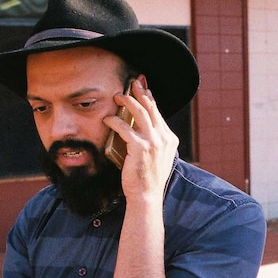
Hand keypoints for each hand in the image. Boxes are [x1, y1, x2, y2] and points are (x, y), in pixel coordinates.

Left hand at [107, 76, 178, 200]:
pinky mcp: (140, 148)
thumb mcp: (157, 157)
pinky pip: (125, 128)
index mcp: (170, 139)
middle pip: (151, 108)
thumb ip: (154, 142)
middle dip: (140, 92)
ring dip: (128, 101)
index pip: (158, 113)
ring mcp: (154, 142)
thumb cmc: (148, 178)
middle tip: (131, 82)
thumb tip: (141, 129)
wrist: (147, 195)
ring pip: (140, 113)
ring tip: (118, 96)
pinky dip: (115, 121)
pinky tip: (107, 119)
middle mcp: (164, 138)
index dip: (150, 98)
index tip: (143, 88)